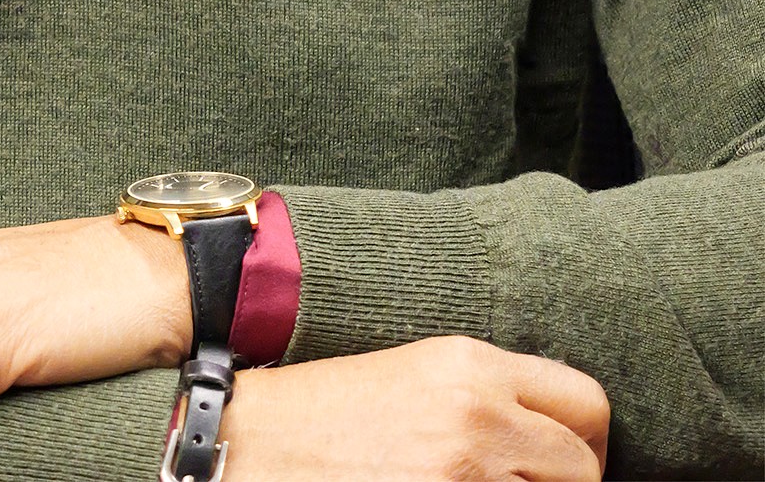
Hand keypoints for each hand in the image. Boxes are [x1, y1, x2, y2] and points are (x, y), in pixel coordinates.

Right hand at [220, 335, 609, 480]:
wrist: (248, 441)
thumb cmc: (324, 412)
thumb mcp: (412, 377)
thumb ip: (483, 395)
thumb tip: (546, 436)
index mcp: (471, 364)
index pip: (587, 402)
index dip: (587, 442)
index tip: (566, 462)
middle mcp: (478, 416)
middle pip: (582, 466)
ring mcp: (463, 475)